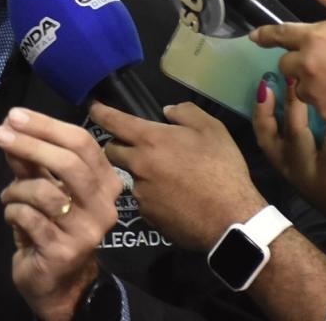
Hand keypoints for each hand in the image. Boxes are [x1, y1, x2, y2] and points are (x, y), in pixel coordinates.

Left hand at [0, 108, 121, 320]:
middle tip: (1, 134)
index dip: (46, 125)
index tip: (15, 116)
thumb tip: (11, 128)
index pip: (82, 143)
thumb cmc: (52, 228)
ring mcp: (86, 231)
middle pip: (70, 163)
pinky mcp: (63, 251)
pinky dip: (12, 211)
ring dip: (16, 188)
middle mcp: (104, 206)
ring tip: (8, 196)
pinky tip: (12, 216)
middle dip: (31, 143)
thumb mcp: (42, 187)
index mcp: (105, 183)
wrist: (58, 283)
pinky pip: (28, 217)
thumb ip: (30, 161)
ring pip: (45, 191)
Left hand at [93, 101, 266, 251]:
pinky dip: (152, 196)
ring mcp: (139, 192)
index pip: (112, 121)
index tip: (93, 108)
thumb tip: (166, 111)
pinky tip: (173, 199)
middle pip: (111, 150)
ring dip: (140, 174)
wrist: (232, 218)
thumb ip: (185, 112)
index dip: (100, 111)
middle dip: (118, 145)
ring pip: (129, 177)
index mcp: (150, 140)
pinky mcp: (146, 215)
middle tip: (137, 147)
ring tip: (167, 178)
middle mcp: (137, 164)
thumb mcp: (212, 129)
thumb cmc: (222, 168)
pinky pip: (143, 200)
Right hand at [252, 75, 325, 236]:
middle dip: (296, 100)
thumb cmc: (317, 177)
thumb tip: (272, 87)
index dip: (262, 108)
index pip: (263, 134)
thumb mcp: (294, 160)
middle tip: (300, 75)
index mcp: (283, 163)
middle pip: (296, 131)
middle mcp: (302, 171)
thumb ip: (284, 130)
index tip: (266, 83)